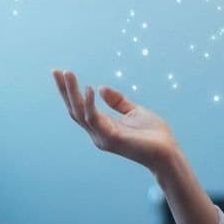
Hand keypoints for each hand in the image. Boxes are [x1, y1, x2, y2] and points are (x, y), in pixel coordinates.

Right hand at [51, 69, 178, 172]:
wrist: (168, 152)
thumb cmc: (153, 135)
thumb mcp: (134, 111)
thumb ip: (118, 101)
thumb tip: (101, 87)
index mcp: (102, 126)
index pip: (80, 108)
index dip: (70, 92)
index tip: (62, 73)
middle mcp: (97, 133)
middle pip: (74, 110)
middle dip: (65, 90)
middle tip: (55, 71)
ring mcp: (102, 137)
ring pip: (80, 113)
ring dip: (72, 93)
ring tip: (68, 74)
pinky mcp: (111, 138)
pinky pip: (94, 119)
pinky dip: (90, 104)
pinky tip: (89, 88)